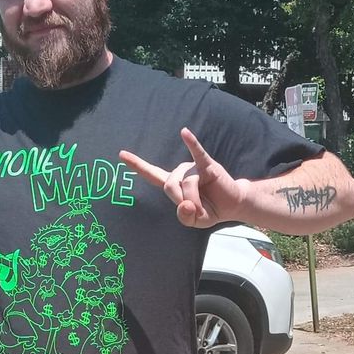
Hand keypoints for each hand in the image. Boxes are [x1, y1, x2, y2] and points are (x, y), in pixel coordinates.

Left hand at [119, 128, 245, 228]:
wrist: (232, 205)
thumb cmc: (211, 209)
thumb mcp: (195, 220)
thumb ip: (185, 217)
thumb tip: (184, 205)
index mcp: (174, 184)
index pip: (152, 174)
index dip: (137, 166)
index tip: (121, 154)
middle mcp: (180, 172)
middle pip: (169, 186)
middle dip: (182, 201)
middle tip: (196, 209)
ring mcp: (193, 167)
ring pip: (186, 183)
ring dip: (194, 198)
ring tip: (205, 203)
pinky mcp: (207, 165)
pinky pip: (197, 154)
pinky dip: (191, 144)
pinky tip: (184, 133)